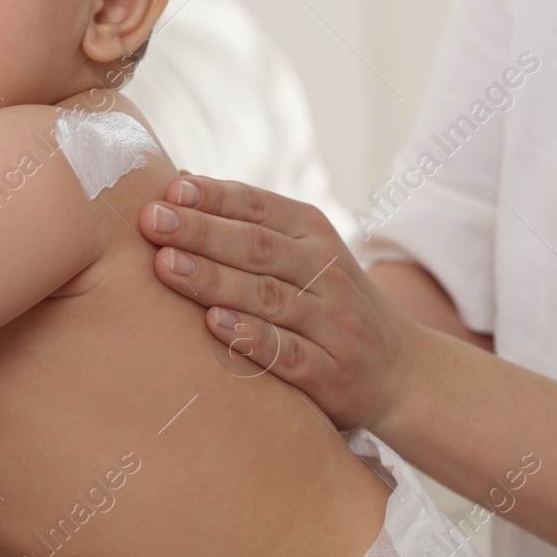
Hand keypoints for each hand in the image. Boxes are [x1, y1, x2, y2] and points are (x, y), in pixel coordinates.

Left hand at [137, 173, 425, 431]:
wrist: (403, 371)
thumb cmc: (330, 303)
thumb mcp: (304, 252)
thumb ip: (250, 222)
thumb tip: (180, 182)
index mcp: (314, 235)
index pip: (260, 206)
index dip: (215, 197)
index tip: (169, 190)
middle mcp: (326, 272)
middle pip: (259, 247)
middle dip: (202, 231)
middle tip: (152, 222)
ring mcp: (331, 324)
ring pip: (269, 297)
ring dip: (215, 280)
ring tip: (167, 266)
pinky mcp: (332, 373)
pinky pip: (289, 353)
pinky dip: (252, 338)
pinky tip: (214, 325)